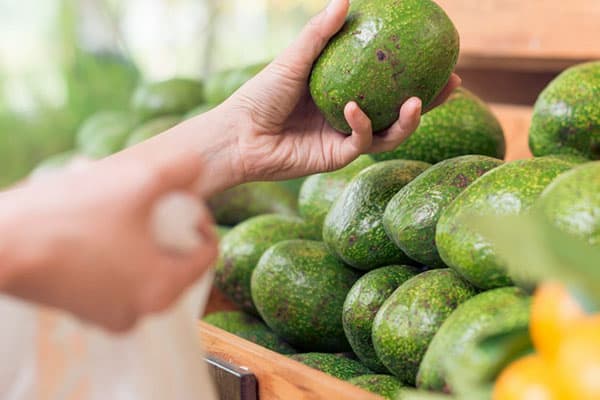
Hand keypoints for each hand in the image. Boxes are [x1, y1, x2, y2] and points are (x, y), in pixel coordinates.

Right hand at [0, 152, 217, 331]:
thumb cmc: (71, 216)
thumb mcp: (137, 181)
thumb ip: (179, 170)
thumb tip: (198, 164)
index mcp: (164, 289)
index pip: (207, 255)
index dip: (200, 221)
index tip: (181, 202)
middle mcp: (142, 313)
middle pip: (175, 262)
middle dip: (166, 227)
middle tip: (145, 202)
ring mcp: (110, 316)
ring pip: (143, 267)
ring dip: (138, 236)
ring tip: (114, 206)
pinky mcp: (83, 312)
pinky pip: (115, 278)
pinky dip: (113, 251)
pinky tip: (92, 222)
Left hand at [224, 0, 460, 180]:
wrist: (239, 135)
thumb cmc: (261, 95)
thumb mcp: (294, 58)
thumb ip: (319, 33)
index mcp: (343, 91)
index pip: (386, 82)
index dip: (414, 70)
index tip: (437, 54)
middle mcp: (348, 115)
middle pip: (398, 110)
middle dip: (428, 101)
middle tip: (452, 83)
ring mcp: (344, 138)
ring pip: (389, 133)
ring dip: (408, 120)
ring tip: (419, 101)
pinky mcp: (336, 157)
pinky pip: (360, 141)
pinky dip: (362, 124)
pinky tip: (354, 108)